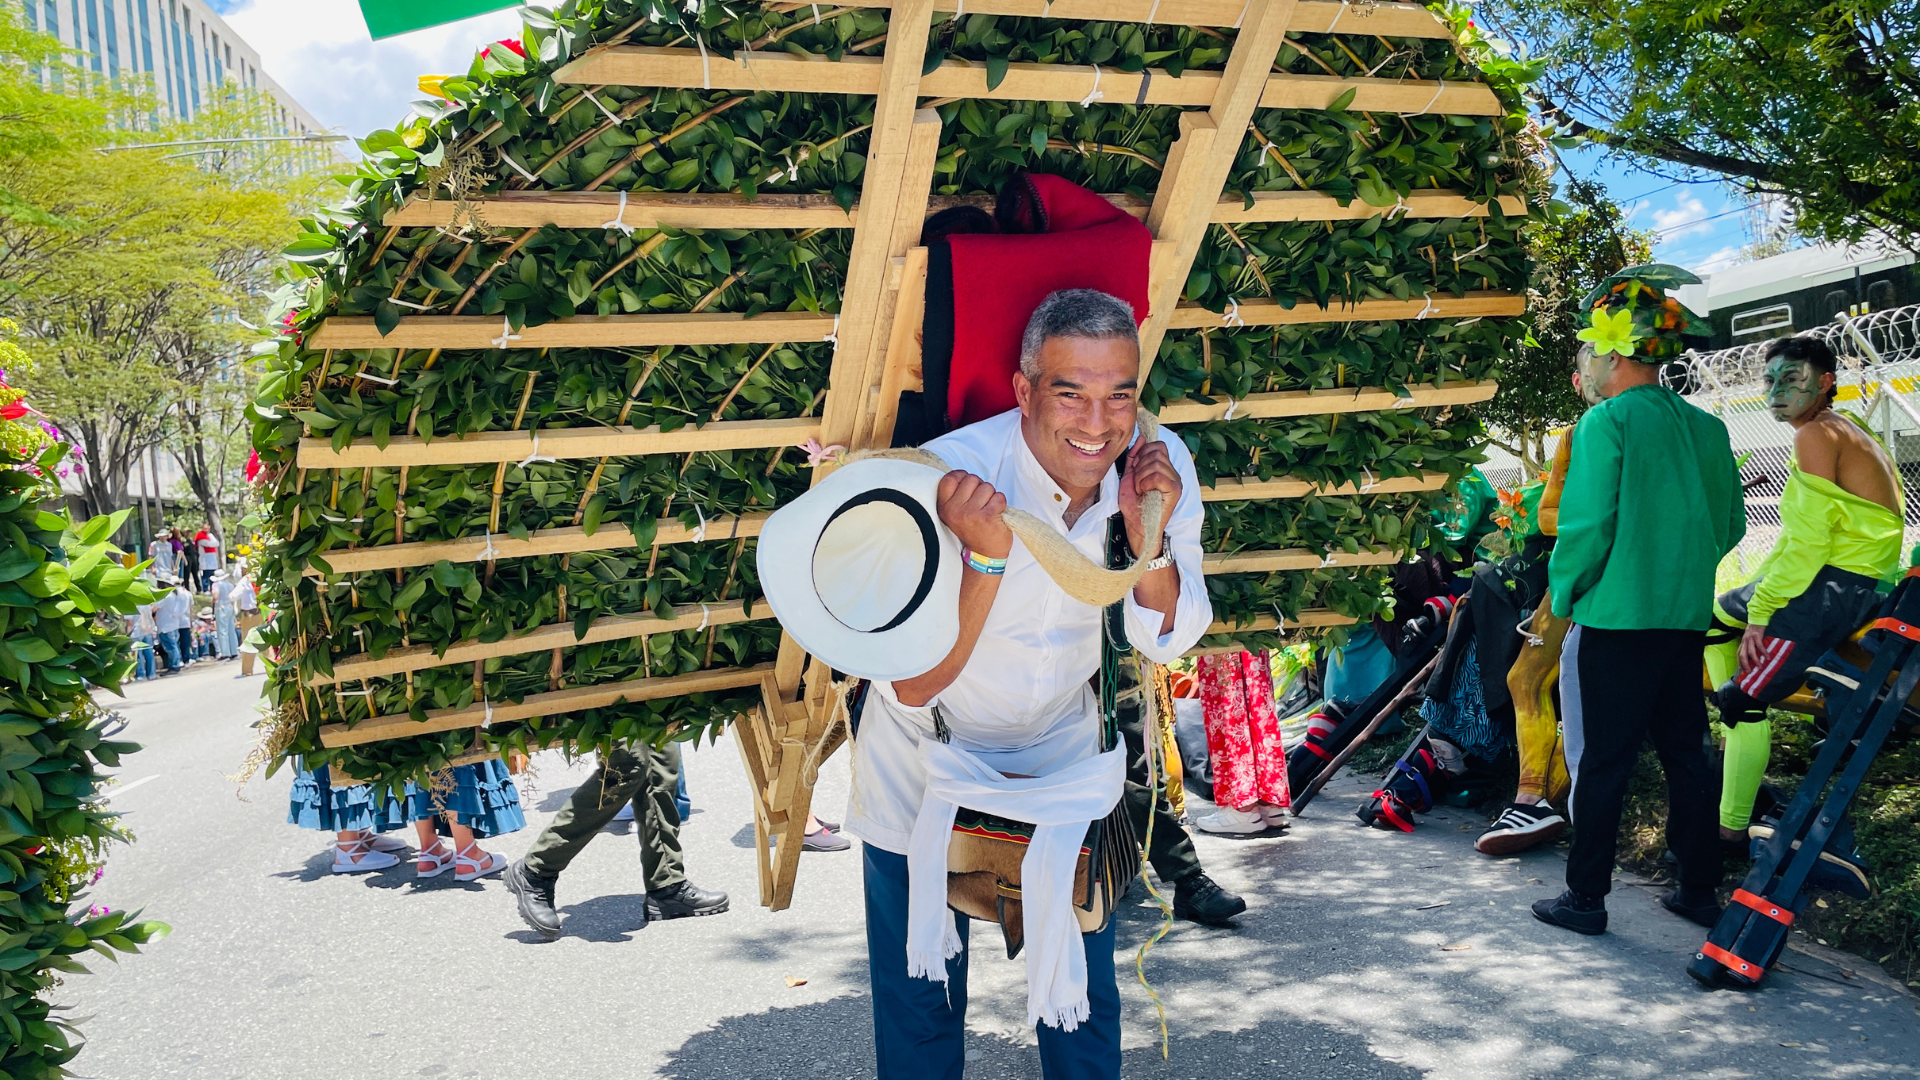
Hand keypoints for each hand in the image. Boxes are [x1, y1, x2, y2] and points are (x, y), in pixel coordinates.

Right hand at [937, 470, 1010, 559]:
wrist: (984, 555)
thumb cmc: (973, 531)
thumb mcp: (955, 514)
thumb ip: (956, 495)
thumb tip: (965, 475)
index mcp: (945, 507)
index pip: (949, 479)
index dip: (962, 476)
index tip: (969, 486)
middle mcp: (955, 510)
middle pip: (971, 479)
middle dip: (980, 487)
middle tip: (981, 502)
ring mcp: (971, 514)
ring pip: (987, 487)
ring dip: (992, 496)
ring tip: (988, 510)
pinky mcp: (987, 517)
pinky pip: (999, 497)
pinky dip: (1001, 504)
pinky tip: (996, 515)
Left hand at [1120, 439, 1180, 557]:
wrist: (1136, 526)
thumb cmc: (1134, 505)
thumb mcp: (1130, 476)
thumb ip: (1135, 457)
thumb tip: (1142, 438)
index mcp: (1164, 469)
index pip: (1158, 445)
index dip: (1142, 453)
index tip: (1135, 468)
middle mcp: (1173, 473)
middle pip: (1156, 451)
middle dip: (1140, 465)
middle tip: (1138, 482)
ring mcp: (1175, 481)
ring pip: (1155, 463)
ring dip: (1141, 476)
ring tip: (1140, 489)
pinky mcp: (1174, 491)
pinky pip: (1158, 475)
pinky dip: (1145, 482)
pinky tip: (1144, 491)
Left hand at [1738, 622, 1768, 672]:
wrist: (1757, 618)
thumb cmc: (1755, 629)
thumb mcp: (1750, 637)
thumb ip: (1750, 645)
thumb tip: (1754, 655)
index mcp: (1743, 642)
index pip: (1738, 654)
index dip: (1739, 662)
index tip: (1741, 669)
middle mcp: (1744, 641)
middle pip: (1742, 655)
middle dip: (1745, 664)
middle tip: (1750, 671)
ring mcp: (1750, 638)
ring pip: (1751, 652)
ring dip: (1755, 660)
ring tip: (1760, 667)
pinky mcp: (1756, 636)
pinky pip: (1759, 646)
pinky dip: (1763, 652)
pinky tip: (1767, 657)